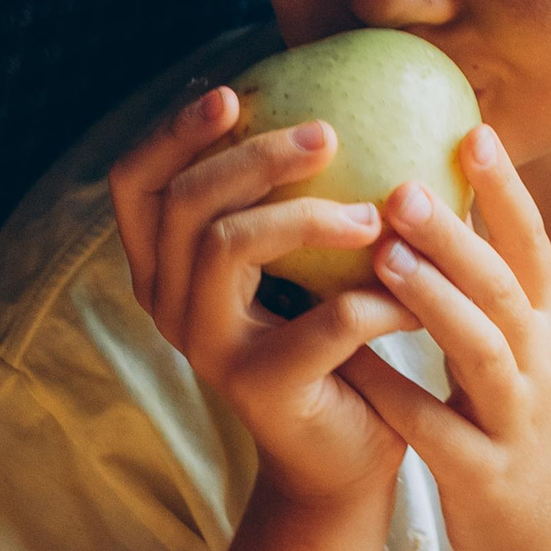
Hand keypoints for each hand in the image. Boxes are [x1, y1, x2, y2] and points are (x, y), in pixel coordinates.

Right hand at [109, 86, 420, 507]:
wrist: (343, 457)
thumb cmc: (327, 342)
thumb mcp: (296, 262)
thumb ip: (283, 198)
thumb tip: (326, 97)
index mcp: (162, 266)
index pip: (134, 184)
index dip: (170, 133)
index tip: (232, 93)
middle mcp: (166, 303)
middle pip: (184, 203)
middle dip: (254, 156)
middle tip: (326, 134)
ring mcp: (205, 347)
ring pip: (228, 245)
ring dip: (307, 215)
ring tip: (375, 214)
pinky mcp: (259, 388)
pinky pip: (319, 320)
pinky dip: (377, 297)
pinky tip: (416, 292)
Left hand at [337, 124, 550, 550]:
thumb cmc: (522, 425)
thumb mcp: (524, 349)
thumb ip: (490, 282)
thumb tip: (442, 195)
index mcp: (547, 327)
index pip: (531, 246)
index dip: (507, 190)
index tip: (474, 130)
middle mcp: (542, 365)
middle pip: (505, 287)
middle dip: (458, 237)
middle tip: (404, 186)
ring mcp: (518, 421)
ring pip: (483, 351)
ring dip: (436, 302)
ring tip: (384, 258)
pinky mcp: (486, 476)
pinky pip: (436, 430)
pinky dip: (397, 395)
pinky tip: (351, 365)